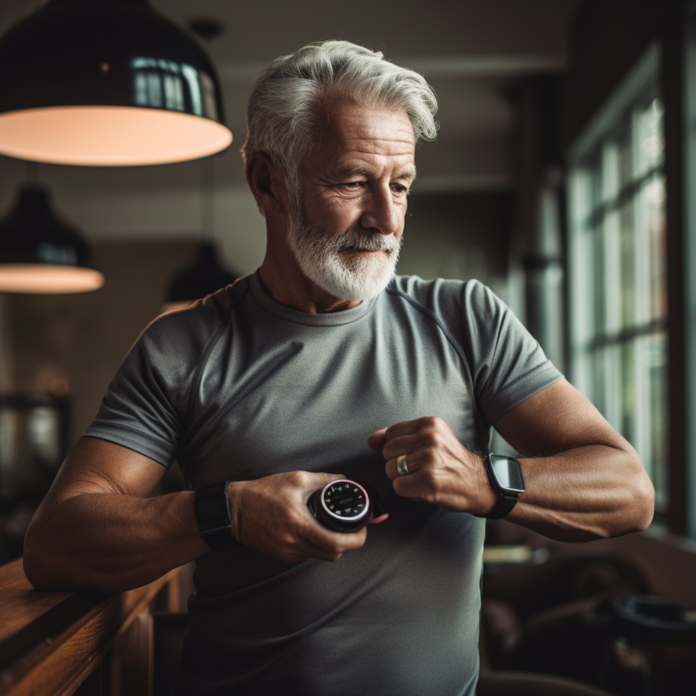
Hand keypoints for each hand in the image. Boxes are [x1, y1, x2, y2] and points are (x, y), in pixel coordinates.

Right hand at [227, 472, 374, 562]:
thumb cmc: (263, 493)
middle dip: (349, 543)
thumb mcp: (296, 479)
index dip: (356, 539)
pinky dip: (318, 545)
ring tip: (337, 528)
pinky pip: (309, 554)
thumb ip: (323, 480)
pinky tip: (318, 531)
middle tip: (355, 529)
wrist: (235, 510)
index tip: (363, 529)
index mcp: (299, 524)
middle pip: (334, 554)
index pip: (336, 543)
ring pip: (322, 556)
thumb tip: (344, 480)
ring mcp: (288, 552)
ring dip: (334, 545)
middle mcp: (294, 542)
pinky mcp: (283, 555)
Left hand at [367, 416, 496, 514]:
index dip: (397, 448)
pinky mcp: (428, 481)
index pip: (391, 433)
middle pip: (387, 452)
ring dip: (403, 479)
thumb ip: (399, 436)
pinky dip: (408, 491)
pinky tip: (423, 488)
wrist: (479, 483)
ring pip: (391, 470)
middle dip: (397, 464)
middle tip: (419, 468)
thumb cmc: (451, 462)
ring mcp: (429, 460)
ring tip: (422, 477)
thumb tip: (371, 440)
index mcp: (429, 424)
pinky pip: (398, 486)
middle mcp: (429, 438)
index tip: (413, 454)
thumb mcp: (429, 439)